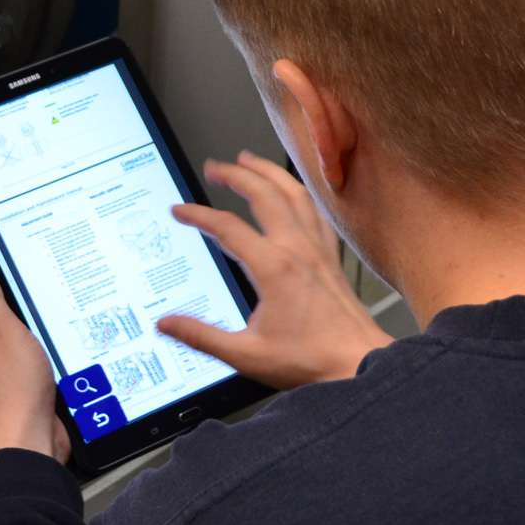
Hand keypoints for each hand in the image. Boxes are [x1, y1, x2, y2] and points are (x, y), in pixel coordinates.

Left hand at [0, 257, 71, 462]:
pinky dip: (45, 367)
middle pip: (6, 326)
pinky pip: (33, 370)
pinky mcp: (18, 393)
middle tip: (39, 331)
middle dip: (27, 326)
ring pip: (22, 349)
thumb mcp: (4, 330)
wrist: (30, 440)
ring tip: (46, 353)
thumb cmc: (14, 391)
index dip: (10, 301)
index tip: (26, 306)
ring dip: (38, 348)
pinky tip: (52, 370)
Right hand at [159, 152, 392, 389]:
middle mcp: (298, 251)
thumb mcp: (245, 355)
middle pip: (264, 194)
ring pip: (294, 194)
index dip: (198, 215)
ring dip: (269, 172)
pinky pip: (315, 212)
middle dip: (236, 174)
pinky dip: (299, 193)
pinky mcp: (331, 257)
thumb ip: (201, 337)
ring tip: (250, 161)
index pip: (227, 228)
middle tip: (215, 167)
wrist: (357, 364)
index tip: (180, 211)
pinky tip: (293, 191)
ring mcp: (318, 250)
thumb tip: (167, 325)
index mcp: (274, 268)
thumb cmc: (310, 360)